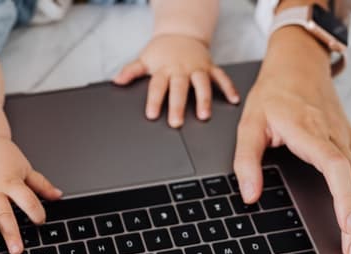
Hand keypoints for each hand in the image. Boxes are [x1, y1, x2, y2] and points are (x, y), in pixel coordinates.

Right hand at [0, 137, 62, 253]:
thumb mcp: (25, 168)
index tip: (40, 221)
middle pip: (4, 212)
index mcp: (11, 182)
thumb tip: (58, 195)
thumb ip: (41, 184)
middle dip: (10, 232)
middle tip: (16, 249)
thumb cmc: (2, 156)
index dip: (35, 210)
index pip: (26, 199)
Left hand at [113, 34, 239, 127]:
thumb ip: (131, 71)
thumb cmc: (161, 51)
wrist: (181, 33)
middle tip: (176, 122)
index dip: (154, 100)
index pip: (158, 86)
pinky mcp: (211, 67)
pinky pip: (221, 77)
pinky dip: (228, 88)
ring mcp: (198, 68)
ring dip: (204, 99)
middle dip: (178, 105)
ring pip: (202, 84)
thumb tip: (116, 81)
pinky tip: (234, 100)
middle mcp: (181, 69)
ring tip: (204, 115)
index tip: (152, 115)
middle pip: (179, 88)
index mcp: (164, 69)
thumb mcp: (144, 59)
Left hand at [234, 31, 350, 253]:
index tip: (346, 226)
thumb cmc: (273, 93)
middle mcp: (336, 137)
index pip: (336, 168)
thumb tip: (249, 196)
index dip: (345, 197)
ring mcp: (348, 139)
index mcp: (311, 132)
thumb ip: (247, 160)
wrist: (297, 63)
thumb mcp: (248, 123)